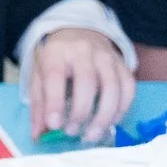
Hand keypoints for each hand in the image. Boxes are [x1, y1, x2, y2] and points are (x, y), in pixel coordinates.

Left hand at [29, 28, 134, 142]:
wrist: (78, 32)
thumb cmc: (56, 59)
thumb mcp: (39, 76)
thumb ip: (39, 105)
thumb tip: (37, 135)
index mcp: (56, 52)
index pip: (55, 76)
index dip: (55, 102)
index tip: (54, 125)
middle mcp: (83, 50)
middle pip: (87, 82)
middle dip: (81, 112)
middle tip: (72, 132)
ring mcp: (106, 56)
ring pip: (113, 87)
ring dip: (104, 116)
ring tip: (91, 135)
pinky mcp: (122, 64)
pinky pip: (128, 88)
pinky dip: (122, 109)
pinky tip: (110, 122)